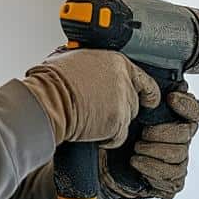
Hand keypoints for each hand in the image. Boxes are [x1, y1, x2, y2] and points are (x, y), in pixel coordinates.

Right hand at [21, 48, 160, 146]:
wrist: (48, 99)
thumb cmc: (53, 80)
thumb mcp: (76, 59)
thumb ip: (94, 66)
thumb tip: (91, 69)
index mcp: (116, 62)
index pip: (144, 79)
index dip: (147, 92)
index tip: (149, 100)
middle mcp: (124, 80)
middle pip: (134, 102)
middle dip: (119, 110)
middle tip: (101, 112)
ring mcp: (123, 102)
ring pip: (127, 119)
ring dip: (112, 124)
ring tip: (91, 119)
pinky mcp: (118, 122)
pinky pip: (119, 137)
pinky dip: (107, 139)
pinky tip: (92, 132)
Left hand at [100, 81, 198, 198]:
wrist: (108, 164)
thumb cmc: (122, 133)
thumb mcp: (128, 109)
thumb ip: (142, 93)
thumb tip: (151, 87)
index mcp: (176, 121)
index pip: (197, 112)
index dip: (188, 106)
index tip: (171, 99)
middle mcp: (181, 141)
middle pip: (185, 135)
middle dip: (161, 133)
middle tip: (143, 134)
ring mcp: (178, 162)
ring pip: (178, 156)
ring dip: (154, 153)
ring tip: (136, 150)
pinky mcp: (172, 182)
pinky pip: (172, 179)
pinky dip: (153, 171)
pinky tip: (139, 165)